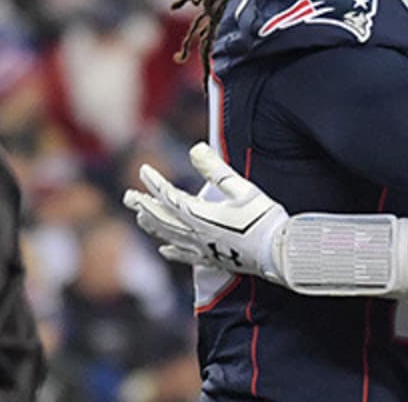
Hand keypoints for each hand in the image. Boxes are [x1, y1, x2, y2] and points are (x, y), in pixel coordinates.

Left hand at [122, 143, 289, 284]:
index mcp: (200, 215)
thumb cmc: (264, 218)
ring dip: (152, 225)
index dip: (154, 182)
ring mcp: (203, 248)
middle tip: (128, 196)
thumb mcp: (242, 189)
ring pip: (169, 236)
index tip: (143, 169)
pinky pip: (184, 255)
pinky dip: (171, 250)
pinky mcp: (213, 259)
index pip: (168, 196)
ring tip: (139, 217)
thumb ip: (216, 170)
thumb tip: (195, 148)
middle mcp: (195, 233)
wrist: (278, 253)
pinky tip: (164, 249)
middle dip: (144, 205)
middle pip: (162, 218)